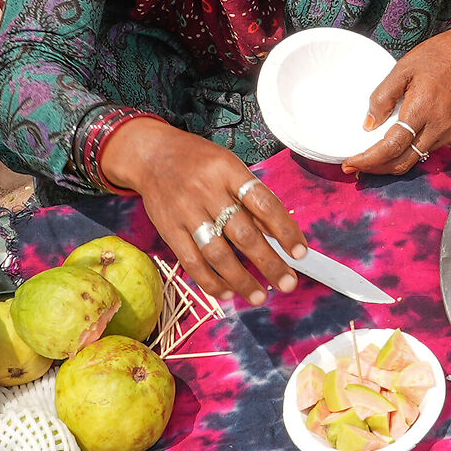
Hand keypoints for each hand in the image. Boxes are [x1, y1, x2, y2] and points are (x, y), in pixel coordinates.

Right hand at [99, 118, 306, 304]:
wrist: (151, 155)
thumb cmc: (199, 162)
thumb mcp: (229, 167)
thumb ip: (252, 199)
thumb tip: (280, 234)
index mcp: (229, 171)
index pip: (263, 203)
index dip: (284, 230)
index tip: (300, 253)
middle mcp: (207, 191)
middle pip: (243, 233)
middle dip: (269, 263)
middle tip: (288, 284)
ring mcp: (186, 212)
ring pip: (218, 253)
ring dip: (242, 279)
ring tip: (260, 296)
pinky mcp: (169, 229)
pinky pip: (192, 262)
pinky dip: (211, 281)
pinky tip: (228, 292)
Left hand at [340, 27, 450, 176]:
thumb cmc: (439, 55)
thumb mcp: (403, 68)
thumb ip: (383, 97)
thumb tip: (369, 125)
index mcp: (421, 108)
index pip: (391, 147)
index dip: (369, 160)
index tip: (351, 164)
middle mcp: (439, 126)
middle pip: (403, 161)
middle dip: (378, 167)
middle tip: (360, 164)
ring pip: (418, 155)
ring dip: (397, 156)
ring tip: (380, 148)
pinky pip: (433, 146)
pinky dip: (416, 145)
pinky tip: (409, 133)